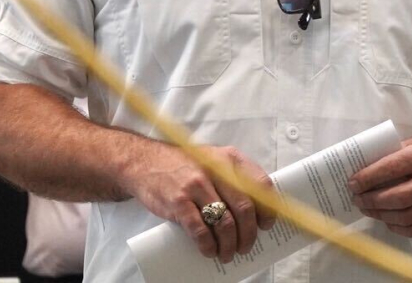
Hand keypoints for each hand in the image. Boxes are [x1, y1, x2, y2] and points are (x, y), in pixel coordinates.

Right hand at [122, 141, 275, 262]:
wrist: (143, 161)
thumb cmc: (181, 164)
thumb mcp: (211, 159)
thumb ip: (231, 177)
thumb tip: (253, 211)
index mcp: (228, 158)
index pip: (260, 184)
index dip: (268, 209)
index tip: (267, 225)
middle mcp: (215, 169)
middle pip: (245, 208)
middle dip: (249, 234)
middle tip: (246, 246)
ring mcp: (196, 185)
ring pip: (225, 223)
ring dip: (230, 244)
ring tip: (227, 253)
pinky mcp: (178, 201)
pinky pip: (201, 230)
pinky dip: (209, 245)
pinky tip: (210, 251)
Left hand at [348, 134, 411, 237]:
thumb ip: (391, 154)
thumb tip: (362, 170)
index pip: (392, 168)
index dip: (369, 178)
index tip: (353, 183)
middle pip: (398, 197)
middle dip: (372, 200)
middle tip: (357, 199)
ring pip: (406, 215)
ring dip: (382, 215)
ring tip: (368, 209)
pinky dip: (398, 227)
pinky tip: (387, 220)